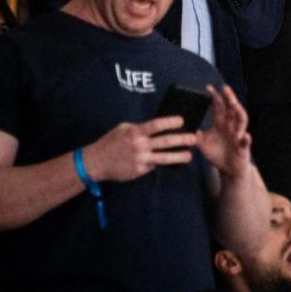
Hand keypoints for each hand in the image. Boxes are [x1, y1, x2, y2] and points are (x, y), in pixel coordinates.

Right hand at [82, 115, 198, 181]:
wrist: (96, 162)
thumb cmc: (110, 142)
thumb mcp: (122, 129)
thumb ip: (139, 128)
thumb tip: (156, 126)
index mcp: (135, 132)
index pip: (156, 125)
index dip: (170, 122)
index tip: (182, 121)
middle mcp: (139, 145)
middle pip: (165, 142)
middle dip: (182, 140)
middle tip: (194, 138)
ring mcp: (140, 159)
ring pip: (164, 158)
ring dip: (179, 156)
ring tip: (190, 156)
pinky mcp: (139, 170)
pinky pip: (154, 166)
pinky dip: (162, 164)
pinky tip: (172, 163)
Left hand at [197, 86, 252, 179]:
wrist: (229, 168)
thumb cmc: (218, 153)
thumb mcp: (203, 143)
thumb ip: (195, 134)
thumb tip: (181, 128)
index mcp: (221, 123)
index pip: (219, 106)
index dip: (215, 97)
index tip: (208, 88)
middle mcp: (231, 126)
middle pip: (232, 109)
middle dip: (230, 98)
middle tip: (225, 89)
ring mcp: (238, 135)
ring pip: (242, 121)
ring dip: (240, 113)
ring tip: (235, 106)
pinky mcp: (243, 146)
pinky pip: (246, 141)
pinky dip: (246, 138)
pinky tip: (245, 135)